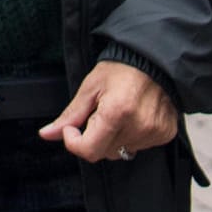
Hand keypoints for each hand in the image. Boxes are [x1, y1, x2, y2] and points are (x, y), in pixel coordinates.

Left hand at [38, 60, 177, 162]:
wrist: (156, 59)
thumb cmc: (123, 67)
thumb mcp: (90, 86)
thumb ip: (70, 115)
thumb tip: (47, 134)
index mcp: (117, 113)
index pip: (89, 151)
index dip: (74, 141)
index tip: (73, 128)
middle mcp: (138, 126)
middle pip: (103, 152)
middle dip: (95, 137)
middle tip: (100, 112)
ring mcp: (153, 132)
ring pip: (120, 151)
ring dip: (114, 137)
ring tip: (121, 112)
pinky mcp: (164, 134)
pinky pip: (139, 146)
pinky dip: (132, 135)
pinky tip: (135, 116)